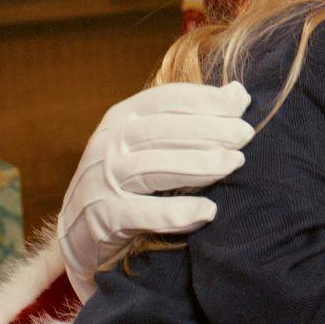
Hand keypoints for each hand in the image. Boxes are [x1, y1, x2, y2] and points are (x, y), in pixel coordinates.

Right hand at [58, 82, 252, 300]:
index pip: (165, 100)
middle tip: (245, 135)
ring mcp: (102, 180)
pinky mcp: (103, 217)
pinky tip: (208, 211)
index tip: (240, 106)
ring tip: (234, 163)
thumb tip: (239, 92)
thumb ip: (191, 119)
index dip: (203, 100)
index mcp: (122, 118)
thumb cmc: (128, 180)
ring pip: (152, 167)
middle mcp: (108, 144)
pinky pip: (142, 213)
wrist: (79, 231)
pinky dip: (176, 212)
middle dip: (208, 130)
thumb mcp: (153, 143)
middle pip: (161, 130)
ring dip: (198, 165)